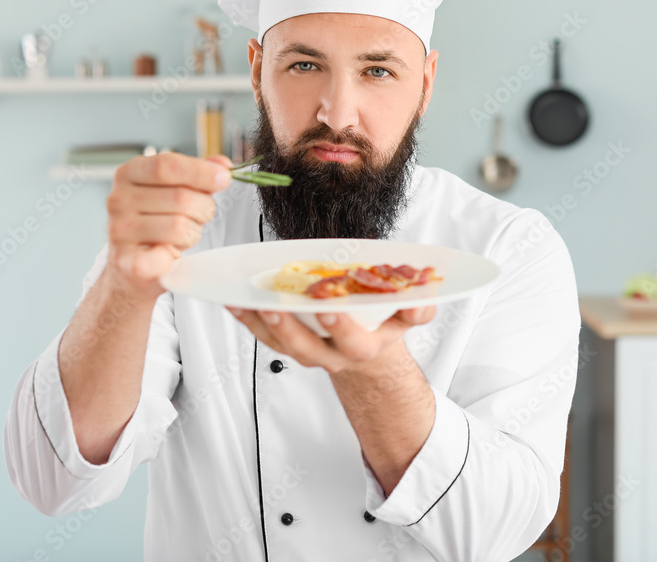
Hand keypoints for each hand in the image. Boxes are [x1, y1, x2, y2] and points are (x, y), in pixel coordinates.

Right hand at [106, 152, 232, 299]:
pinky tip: (169, 254)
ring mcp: (119, 230)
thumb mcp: (175, 189)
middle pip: (181, 198)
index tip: (224, 178)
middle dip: (203, 209)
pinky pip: (161, 257)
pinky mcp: (125, 261)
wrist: (132, 263)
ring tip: (181, 236)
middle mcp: (119, 199)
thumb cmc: (157, 220)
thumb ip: (199, 175)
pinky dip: (173, 257)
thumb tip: (222, 166)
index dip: (201, 171)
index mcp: (129, 173)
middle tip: (197, 217)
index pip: (167, 165)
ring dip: (191, 234)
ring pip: (179, 227)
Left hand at [225, 305, 436, 373]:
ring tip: (244, 301)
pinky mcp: (289, 346)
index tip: (329, 308)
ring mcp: (308, 352)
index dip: (341, 327)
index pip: (354, 341)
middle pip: (307, 348)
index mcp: (364, 348)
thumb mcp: (406, 319)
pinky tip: (235, 301)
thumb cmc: (383, 326)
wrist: (368, 355)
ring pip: (280, 344)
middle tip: (275, 306)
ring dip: (260, 323)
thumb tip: (421, 298)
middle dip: (290, 328)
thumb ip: (417, 309)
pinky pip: (264, 336)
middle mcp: (332, 356)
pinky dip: (248, 320)